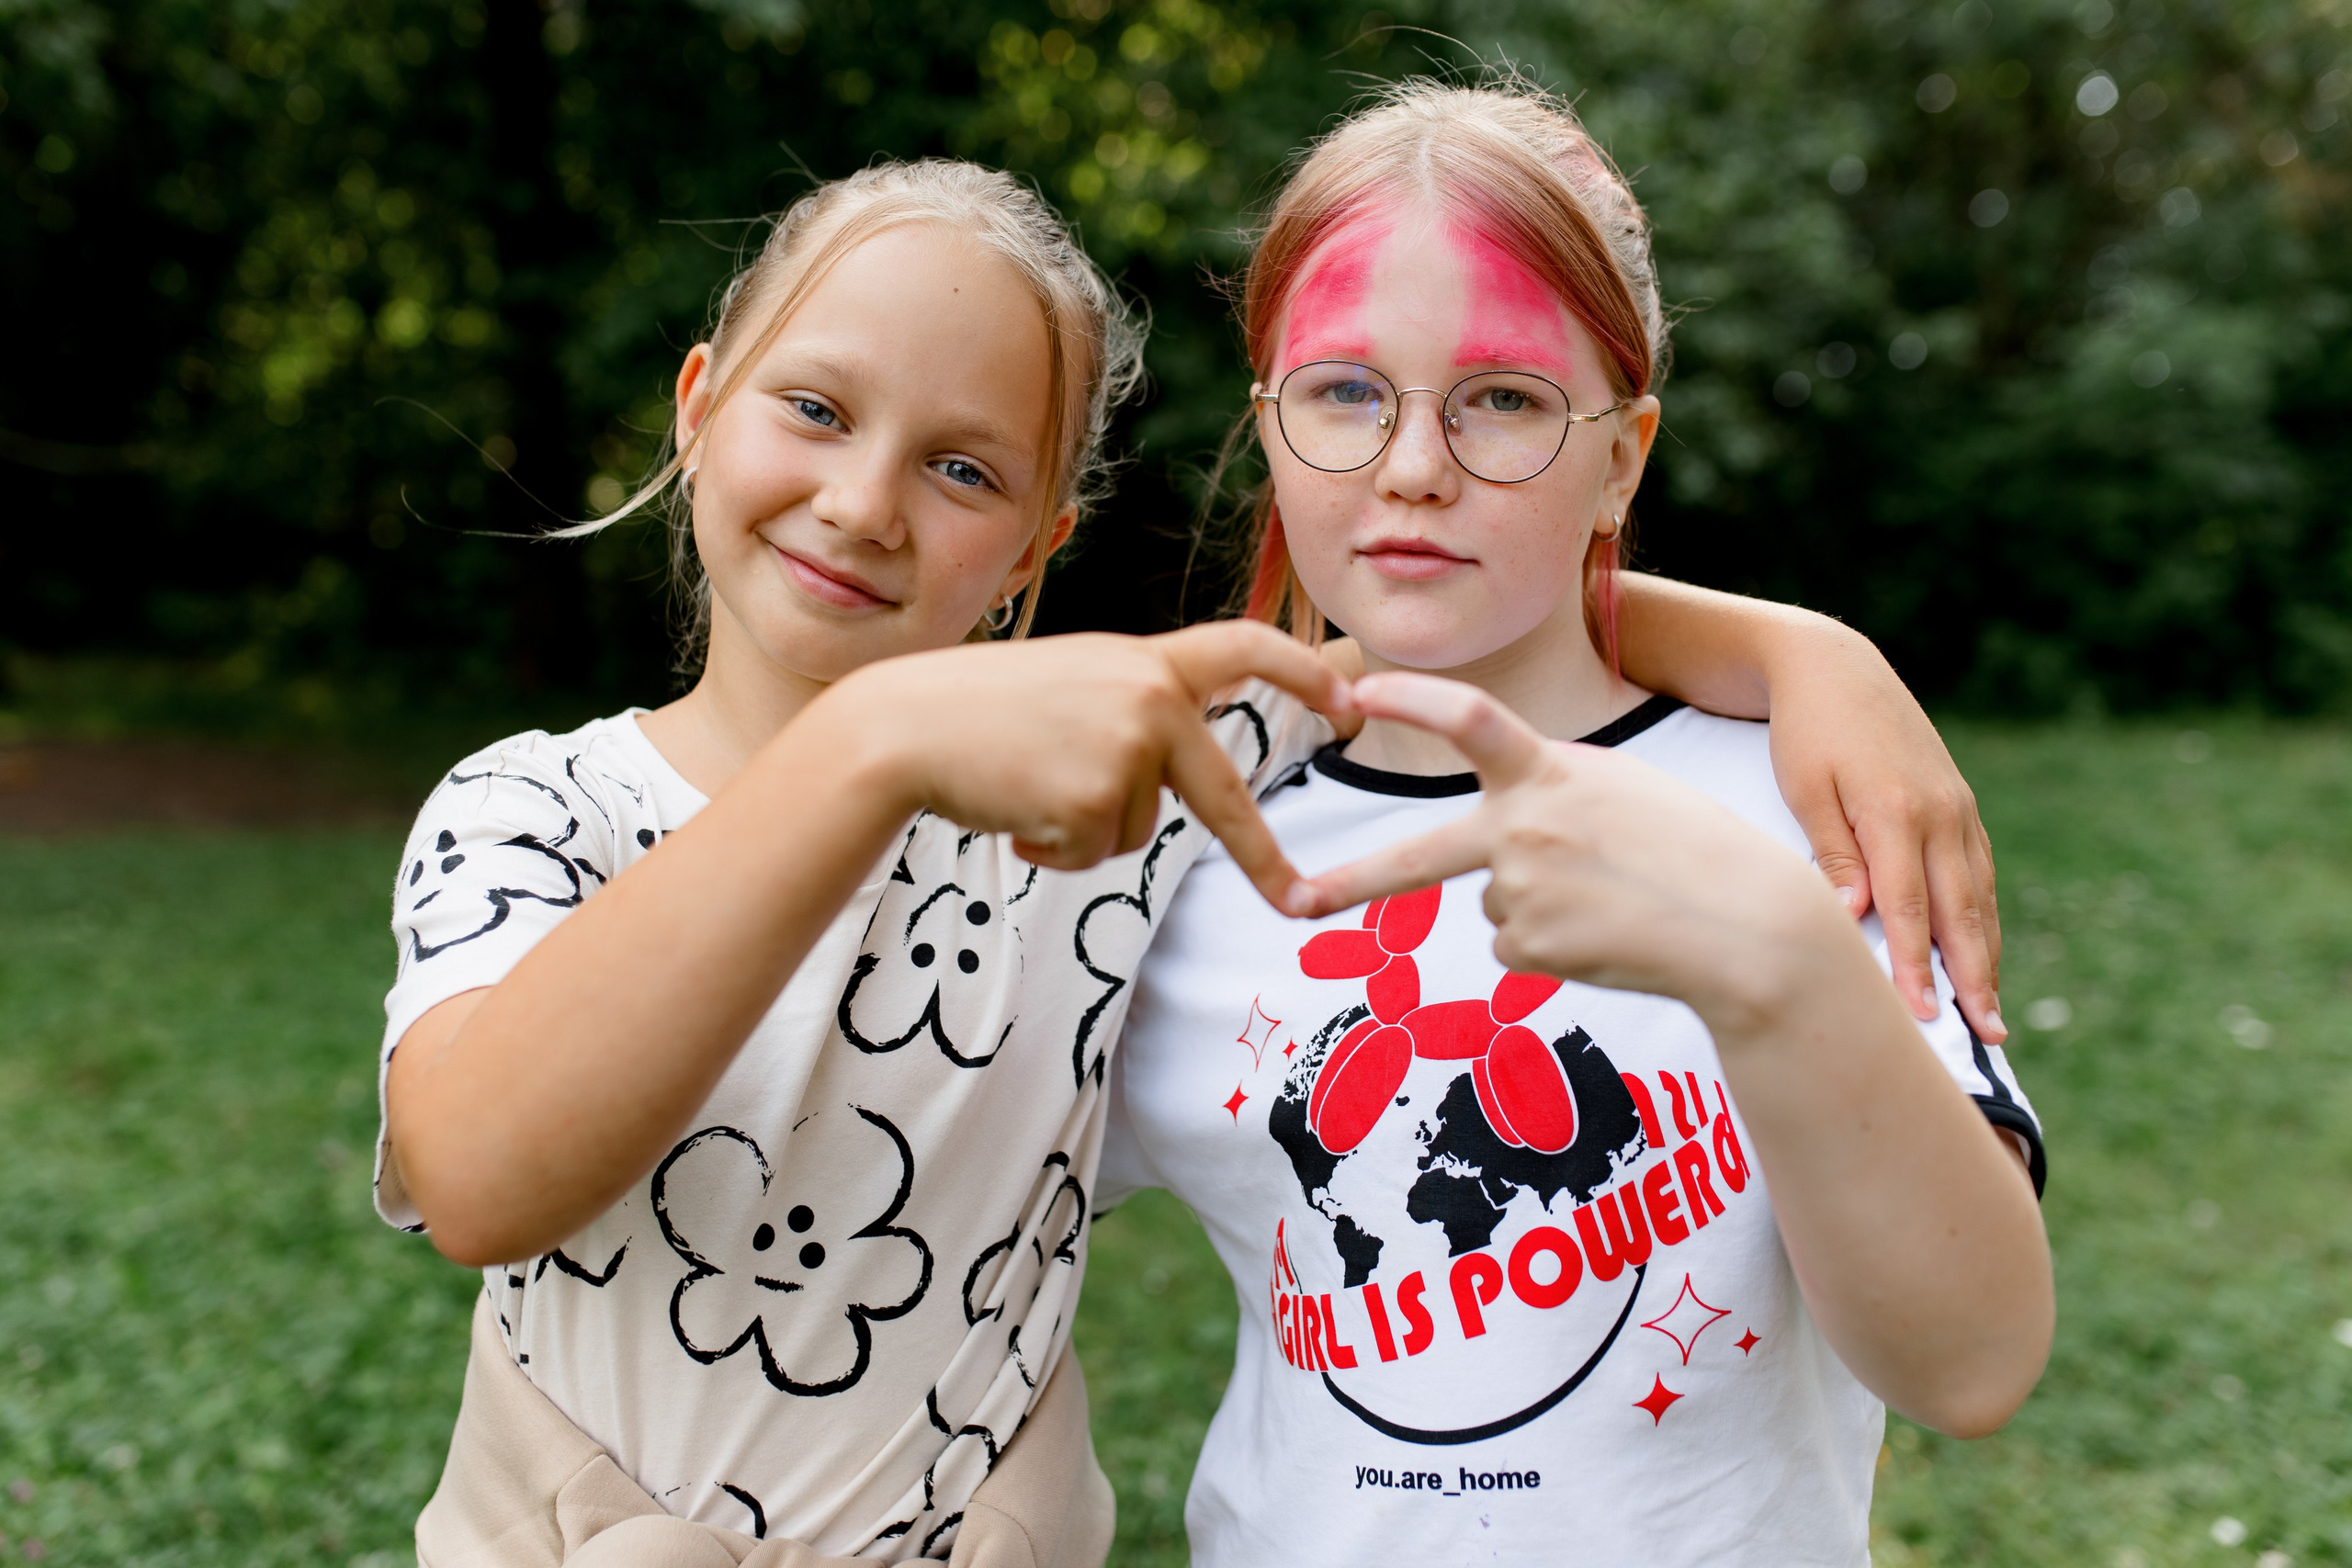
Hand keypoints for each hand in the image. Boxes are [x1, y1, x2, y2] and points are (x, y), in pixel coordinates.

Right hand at [832, 622, 1352, 914]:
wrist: (907, 726)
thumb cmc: (982, 711)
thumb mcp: (1075, 682)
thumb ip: (1135, 708)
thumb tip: (1181, 766)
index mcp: (1148, 661)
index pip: (1246, 647)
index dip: (1308, 672)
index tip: (1354, 705)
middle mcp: (1150, 699)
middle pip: (1223, 794)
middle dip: (1263, 858)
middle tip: (1300, 901)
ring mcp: (1125, 750)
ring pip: (1137, 830)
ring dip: (1085, 830)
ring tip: (1030, 783)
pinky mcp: (1094, 801)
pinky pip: (1094, 854)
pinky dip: (1055, 849)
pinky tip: (1015, 809)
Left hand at [1300, 673, 1846, 1024]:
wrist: (1747, 925)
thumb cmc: (1694, 848)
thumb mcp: (1620, 790)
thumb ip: (1547, 801)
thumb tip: (1488, 876)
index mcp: (1550, 771)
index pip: (1468, 718)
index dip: (1409, 698)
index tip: (1359, 689)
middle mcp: (1523, 828)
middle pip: (1417, 857)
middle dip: (1350, 882)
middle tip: (1295, 900)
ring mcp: (1524, 892)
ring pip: (1500, 900)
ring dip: (1546, 904)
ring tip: (1617, 900)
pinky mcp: (1533, 949)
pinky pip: (1518, 945)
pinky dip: (1556, 944)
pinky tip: (1610, 934)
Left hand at [1762, 634, 2003, 1040]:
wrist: (1835, 667)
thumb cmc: (1806, 733)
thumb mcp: (1806, 788)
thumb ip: (1834, 854)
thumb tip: (1855, 918)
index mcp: (1896, 812)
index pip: (1910, 908)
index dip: (1918, 967)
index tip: (1922, 1016)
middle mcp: (1940, 813)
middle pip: (1960, 911)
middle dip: (1974, 979)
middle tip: (1988, 1037)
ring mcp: (1957, 809)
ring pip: (1978, 896)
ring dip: (1987, 957)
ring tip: (1992, 1013)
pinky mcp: (1959, 805)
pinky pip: (1978, 872)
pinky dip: (1983, 917)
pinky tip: (1982, 952)